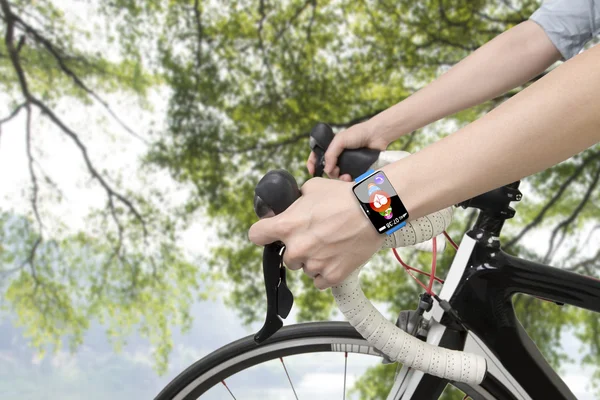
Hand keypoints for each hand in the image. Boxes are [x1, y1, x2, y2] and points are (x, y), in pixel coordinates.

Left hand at [248, 178, 384, 288]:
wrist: (373, 210)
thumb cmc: (343, 196)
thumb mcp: (312, 188)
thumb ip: (296, 201)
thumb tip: (291, 207)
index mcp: (287, 226)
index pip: (256, 235)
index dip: (264, 233)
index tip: (271, 234)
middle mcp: (297, 248)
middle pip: (286, 257)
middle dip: (298, 248)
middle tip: (316, 237)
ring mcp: (314, 265)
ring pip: (304, 269)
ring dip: (313, 261)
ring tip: (331, 245)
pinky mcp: (332, 276)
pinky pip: (320, 281)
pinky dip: (326, 273)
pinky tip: (336, 258)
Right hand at [306, 121, 388, 180]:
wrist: (377, 136)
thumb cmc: (358, 133)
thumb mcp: (340, 140)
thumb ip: (330, 154)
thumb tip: (327, 169)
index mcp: (331, 147)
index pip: (316, 156)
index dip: (312, 164)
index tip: (312, 172)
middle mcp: (338, 156)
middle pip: (327, 169)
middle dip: (330, 172)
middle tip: (335, 171)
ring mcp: (347, 162)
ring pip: (338, 175)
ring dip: (339, 178)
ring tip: (346, 176)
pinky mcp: (356, 168)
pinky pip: (349, 177)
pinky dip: (348, 180)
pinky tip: (350, 178)